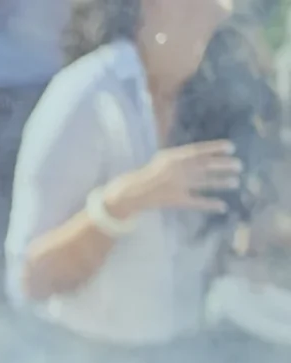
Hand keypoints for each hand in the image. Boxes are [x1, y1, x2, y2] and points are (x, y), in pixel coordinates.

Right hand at [106, 140, 241, 218]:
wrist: (132, 192)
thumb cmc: (148, 173)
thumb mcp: (163, 158)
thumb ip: (181, 156)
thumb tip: (201, 153)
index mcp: (174, 157)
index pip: (199, 150)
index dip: (216, 148)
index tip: (231, 148)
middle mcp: (178, 170)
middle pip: (205, 166)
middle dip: (223, 165)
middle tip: (239, 166)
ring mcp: (178, 185)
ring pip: (204, 182)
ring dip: (221, 182)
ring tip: (235, 182)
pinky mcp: (177, 200)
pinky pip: (196, 202)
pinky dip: (209, 204)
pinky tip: (222, 205)